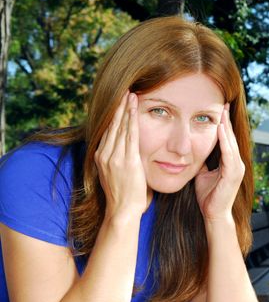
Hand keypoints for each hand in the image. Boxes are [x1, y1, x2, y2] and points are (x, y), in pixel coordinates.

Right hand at [94, 91, 147, 219]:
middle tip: (124, 91)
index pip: (108, 131)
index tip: (119, 102)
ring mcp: (115, 157)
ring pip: (121, 127)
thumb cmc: (122, 195)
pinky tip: (134, 108)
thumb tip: (124, 152)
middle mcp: (105, 154)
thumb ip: (116, 161)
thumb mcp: (113, 175)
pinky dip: (132, 119)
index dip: (114, 116)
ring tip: (131, 94)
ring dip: (126, 109)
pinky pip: (130, 135)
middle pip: (112, 125)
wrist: (122, 210)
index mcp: (101, 157)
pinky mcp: (128, 160)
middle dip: (119, 107)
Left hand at [195, 103, 244, 221]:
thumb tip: (193, 151)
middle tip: (224, 103)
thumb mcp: (203, 174)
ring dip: (227, 126)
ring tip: (223, 112)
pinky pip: (229, 153)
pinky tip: (221, 129)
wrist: (214, 215)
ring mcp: (237, 168)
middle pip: (231, 137)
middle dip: (227, 120)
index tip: (219, 109)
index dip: (223, 124)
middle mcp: (236, 163)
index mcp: (230, 162)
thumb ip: (202, 162)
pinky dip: (225, 140)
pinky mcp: (233, 174)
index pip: (226, 139)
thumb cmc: (208, 197)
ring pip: (231, 142)